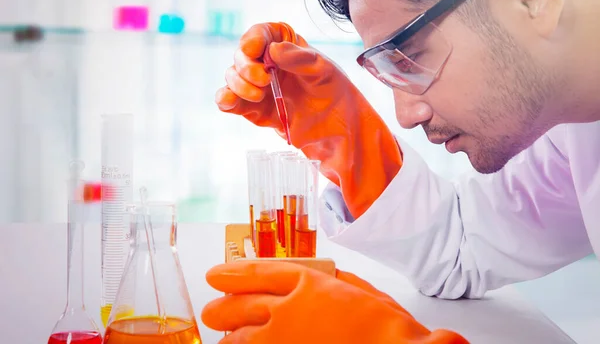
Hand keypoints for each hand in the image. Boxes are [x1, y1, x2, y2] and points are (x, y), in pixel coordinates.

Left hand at [201, 261, 468, 343]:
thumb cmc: (386, 327)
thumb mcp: (360, 290)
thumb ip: (333, 282)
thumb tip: (320, 279)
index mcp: (307, 283)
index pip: (258, 273)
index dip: (234, 273)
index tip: (217, 275)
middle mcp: (286, 310)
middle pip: (238, 306)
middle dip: (222, 308)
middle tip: (213, 311)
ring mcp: (281, 341)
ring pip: (239, 338)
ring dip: (229, 337)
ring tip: (224, 338)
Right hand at [216, 22, 402, 217]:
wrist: (337, 129)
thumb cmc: (334, 92)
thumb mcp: (324, 71)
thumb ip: (300, 59)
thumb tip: (275, 50)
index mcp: (284, 44)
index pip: (261, 33)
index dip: (252, 39)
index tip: (252, 50)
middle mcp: (266, 62)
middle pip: (241, 56)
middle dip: (247, 68)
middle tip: (265, 81)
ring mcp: (257, 86)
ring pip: (232, 77)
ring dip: (238, 85)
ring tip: (259, 95)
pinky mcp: (253, 108)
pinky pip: (230, 102)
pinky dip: (226, 101)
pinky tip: (229, 102)